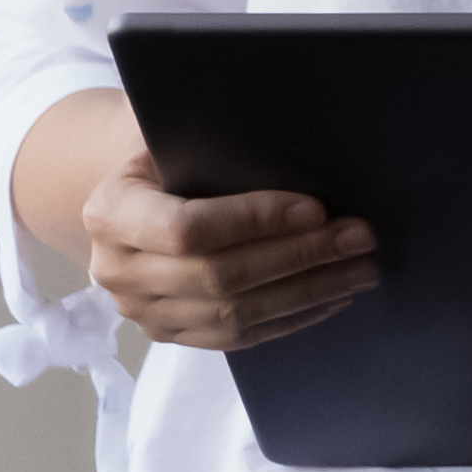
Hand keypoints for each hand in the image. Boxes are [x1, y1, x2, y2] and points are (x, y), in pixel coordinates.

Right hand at [75, 163, 381, 352]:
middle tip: (359, 238)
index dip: (255, 221)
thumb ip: (213, 141)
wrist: (133, 197)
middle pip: (218, 276)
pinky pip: (236, 337)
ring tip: (361, 269)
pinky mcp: (170, 334)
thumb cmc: (167, 156)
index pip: (187, 228)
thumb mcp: (173, 135)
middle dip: (299, 256)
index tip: (316, 209)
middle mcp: (116, 270)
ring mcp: (141, 311)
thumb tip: (297, 139)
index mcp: (110, 212)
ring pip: (234, 313)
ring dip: (307, 292)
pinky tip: (333, 296)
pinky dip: (291, 317)